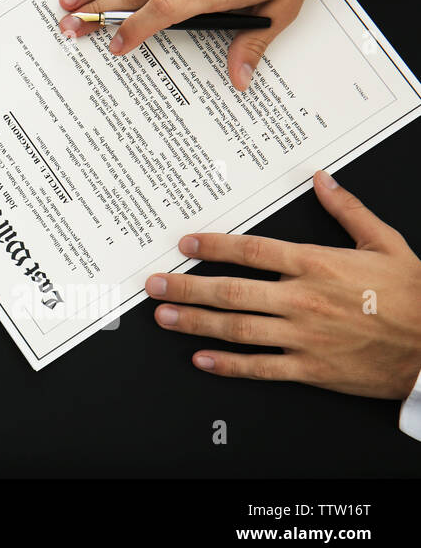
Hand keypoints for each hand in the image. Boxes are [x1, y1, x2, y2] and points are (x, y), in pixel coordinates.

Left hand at [145, 171, 420, 400]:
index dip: (213, 246)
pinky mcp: (312, 369)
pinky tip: (201, 360)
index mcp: (317, 264)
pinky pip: (261, 368)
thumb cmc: (414, 296)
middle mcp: (303, 299)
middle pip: (231, 290)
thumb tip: (322, 178)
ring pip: (237, 328)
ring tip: (163, 316)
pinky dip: (228, 365)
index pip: (252, 251)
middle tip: (153, 284)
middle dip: (186, 286)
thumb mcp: (384, 243)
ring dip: (196, 322)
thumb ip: (347, 210)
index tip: (185, 243)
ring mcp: (305, 337)